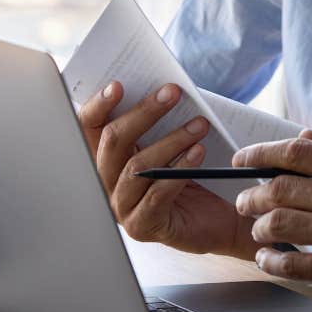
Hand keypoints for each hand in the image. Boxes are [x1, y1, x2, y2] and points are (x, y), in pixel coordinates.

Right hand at [76, 81, 261, 258]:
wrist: (222, 219)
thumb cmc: (197, 175)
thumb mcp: (173, 142)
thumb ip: (160, 121)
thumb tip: (163, 88)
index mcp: (108, 157)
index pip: (89, 128)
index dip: (98, 106)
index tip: (118, 85)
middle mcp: (107, 182)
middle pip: (113, 142)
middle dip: (144, 113)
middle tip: (173, 93)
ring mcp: (121, 207)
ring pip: (137, 167)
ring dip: (171, 140)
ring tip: (199, 124)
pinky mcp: (142, 226)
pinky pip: (156, 194)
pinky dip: (179, 170)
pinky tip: (198, 152)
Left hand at [233, 137, 311, 311]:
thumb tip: (306, 139)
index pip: (298, 154)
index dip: (261, 153)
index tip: (242, 159)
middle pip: (280, 187)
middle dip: (252, 195)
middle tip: (245, 203)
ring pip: (279, 222)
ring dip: (259, 228)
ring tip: (259, 233)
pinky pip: (290, 262)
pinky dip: (271, 261)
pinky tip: (269, 260)